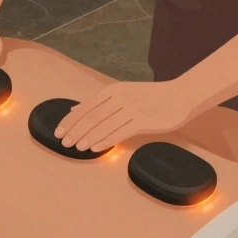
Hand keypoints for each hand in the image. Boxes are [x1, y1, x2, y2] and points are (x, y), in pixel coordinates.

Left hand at [55, 80, 203, 152]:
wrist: (179, 96)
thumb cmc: (150, 96)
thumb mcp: (122, 93)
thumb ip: (98, 103)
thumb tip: (74, 111)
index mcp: (113, 90)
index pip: (86, 106)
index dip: (70, 121)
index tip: (58, 132)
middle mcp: (120, 97)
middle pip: (92, 116)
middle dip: (76, 130)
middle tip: (63, 143)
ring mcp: (132, 109)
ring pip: (105, 124)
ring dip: (88, 137)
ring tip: (76, 147)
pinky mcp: (143, 120)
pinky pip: (121, 132)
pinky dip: (106, 140)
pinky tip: (96, 148)